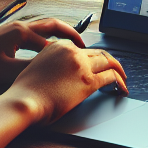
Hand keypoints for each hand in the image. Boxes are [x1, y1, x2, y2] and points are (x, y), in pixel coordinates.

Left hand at [0, 16, 90, 86]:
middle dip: (70, 34)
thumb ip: (32, 69)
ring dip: (58, 34)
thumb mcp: (7, 72)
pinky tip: (49, 49)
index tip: (80, 63)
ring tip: (71, 46)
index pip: (52, 43)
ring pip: (43, 27)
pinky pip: (34, 32)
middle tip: (83, 45)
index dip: (67, 54)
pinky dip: (46, 38)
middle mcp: (19, 25)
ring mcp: (13, 28)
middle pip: (52, 25)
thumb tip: (52, 70)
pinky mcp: (8, 33)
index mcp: (21, 32)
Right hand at [9, 39, 127, 125]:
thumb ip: (54, 66)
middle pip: (98, 53)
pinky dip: (119, 82)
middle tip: (116, 69)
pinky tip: (121, 88)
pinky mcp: (88, 81)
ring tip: (123, 78)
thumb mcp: (38, 68)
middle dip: (109, 61)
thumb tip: (65, 75)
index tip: (97, 64)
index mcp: (58, 47)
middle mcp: (71, 52)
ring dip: (118, 70)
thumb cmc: (26, 91)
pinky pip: (110, 77)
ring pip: (108, 62)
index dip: (93, 57)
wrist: (24, 100)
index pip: (83, 49)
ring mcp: (81, 65)